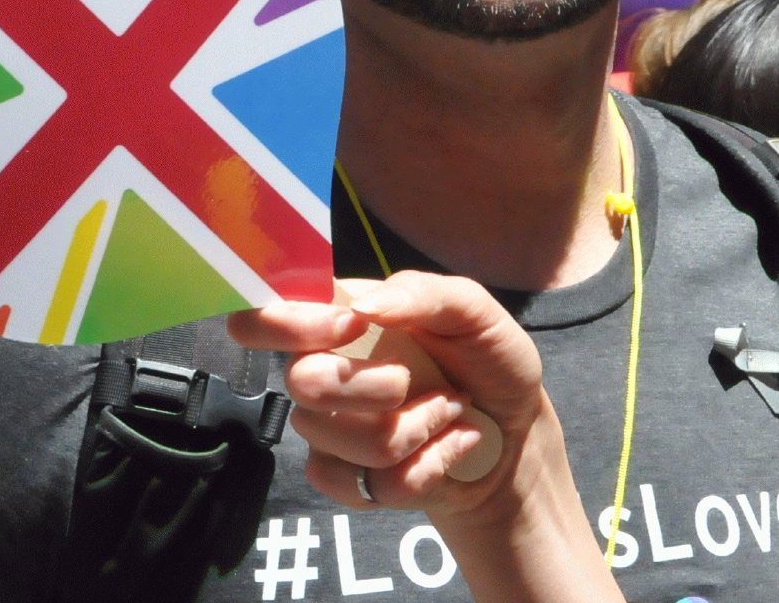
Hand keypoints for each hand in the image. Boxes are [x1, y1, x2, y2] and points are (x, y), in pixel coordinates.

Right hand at [228, 271, 546, 516]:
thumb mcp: (474, 311)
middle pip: (300, 382)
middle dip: (377, 386)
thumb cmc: (487, 361)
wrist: (515, 435)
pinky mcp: (349, 479)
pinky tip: (446, 450)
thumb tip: (364, 308)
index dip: (290, 323)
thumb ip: (423, 293)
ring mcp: (330, 430)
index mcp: (337, 320)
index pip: (263, 316)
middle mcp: (322, 370)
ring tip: (449, 411)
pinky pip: (363, 484)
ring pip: (340, 439)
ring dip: (416, 427)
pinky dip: (423, 468)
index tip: (350, 326)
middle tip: (418, 380)